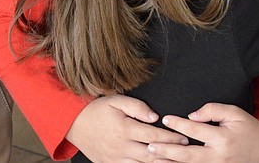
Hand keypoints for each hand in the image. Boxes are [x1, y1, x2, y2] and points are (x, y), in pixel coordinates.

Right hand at [66, 95, 187, 162]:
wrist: (74, 124)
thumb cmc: (97, 110)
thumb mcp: (117, 101)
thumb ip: (138, 107)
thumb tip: (155, 117)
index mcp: (125, 129)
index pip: (154, 135)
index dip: (171, 138)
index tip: (183, 138)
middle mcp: (121, 146)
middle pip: (151, 153)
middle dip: (170, 153)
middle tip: (185, 152)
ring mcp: (115, 158)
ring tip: (174, 162)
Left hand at [147, 103, 258, 162]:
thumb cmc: (247, 128)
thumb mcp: (234, 113)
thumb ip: (213, 110)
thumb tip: (192, 115)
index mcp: (223, 138)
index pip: (196, 130)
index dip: (180, 124)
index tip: (166, 119)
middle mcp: (219, 156)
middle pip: (188, 154)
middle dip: (168, 150)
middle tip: (150, 146)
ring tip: (153, 158)